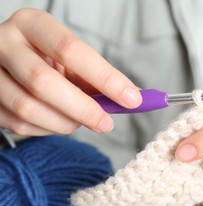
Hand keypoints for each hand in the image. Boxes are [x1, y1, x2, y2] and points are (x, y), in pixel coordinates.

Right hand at [0, 8, 141, 135]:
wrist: (9, 62)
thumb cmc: (48, 60)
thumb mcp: (72, 60)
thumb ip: (99, 77)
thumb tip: (135, 98)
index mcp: (32, 24)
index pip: (71, 50)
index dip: (105, 78)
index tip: (131, 99)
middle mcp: (3, 42)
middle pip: (43, 82)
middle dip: (83, 109)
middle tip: (106, 123)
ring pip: (28, 108)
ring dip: (63, 123)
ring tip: (80, 122)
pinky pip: (18, 124)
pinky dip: (47, 130)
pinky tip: (58, 123)